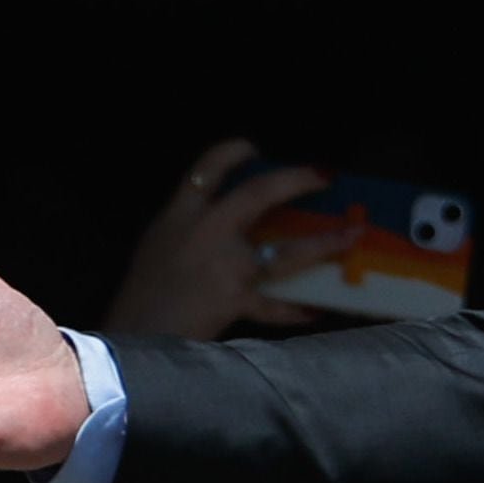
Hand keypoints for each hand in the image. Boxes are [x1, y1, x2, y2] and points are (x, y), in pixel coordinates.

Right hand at [103, 138, 361, 340]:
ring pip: (286, 252)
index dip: (233, 153)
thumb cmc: (141, 292)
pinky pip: (276, 305)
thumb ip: (189, 227)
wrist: (131, 335)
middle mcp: (205, 233)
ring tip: (352, 236)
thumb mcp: (157, 245)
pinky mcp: (236, 300)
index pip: (206, 170)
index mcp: (179, 216)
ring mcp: (225, 267)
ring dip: (324, 244)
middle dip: (295, 180)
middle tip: (324, 175)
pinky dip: (297, 308)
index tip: (254, 147)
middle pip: (257, 195)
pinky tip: (318, 308)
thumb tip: (225, 218)